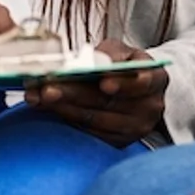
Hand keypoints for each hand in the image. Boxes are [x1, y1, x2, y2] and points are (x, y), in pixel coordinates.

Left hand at [24, 39, 167, 146]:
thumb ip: (108, 54)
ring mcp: (135, 128)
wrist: (137, 90)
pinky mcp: (119, 142)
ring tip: (38, 97)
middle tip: (47, 89)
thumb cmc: (126, 65)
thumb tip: (82, 63)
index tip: (102, 82)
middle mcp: (150, 107)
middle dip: (74, 94)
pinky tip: (49, 110)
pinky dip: (67, 121)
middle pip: (109, 103)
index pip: (141, 82)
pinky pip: (90, 134)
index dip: (122, 83)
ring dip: (63, 109)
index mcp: (156, 78)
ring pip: (95, 120)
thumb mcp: (122, 51)